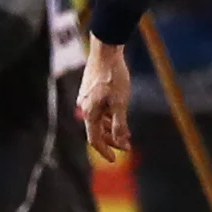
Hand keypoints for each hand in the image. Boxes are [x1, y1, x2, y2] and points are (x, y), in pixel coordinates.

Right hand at [77, 42, 133, 161]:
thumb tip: (120, 141)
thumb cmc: (114, 77)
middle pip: (97, 130)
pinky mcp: (91, 91)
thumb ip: (119, 124)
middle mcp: (85, 107)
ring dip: (111, 128)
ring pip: (99, 120)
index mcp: (90, 112)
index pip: (94, 139)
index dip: (104, 151)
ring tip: (127, 133)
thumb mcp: (120, 103)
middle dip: (112, 140)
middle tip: (127, 146)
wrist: (106, 51)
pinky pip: (99, 109)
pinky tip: (120, 117)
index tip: (114, 159)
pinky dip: (109, 117)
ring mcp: (87, 99)